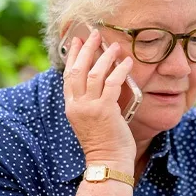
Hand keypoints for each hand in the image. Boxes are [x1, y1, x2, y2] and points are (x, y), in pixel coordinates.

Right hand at [63, 30, 135, 168]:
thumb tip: (102, 83)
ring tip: (115, 45)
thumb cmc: (104, 143)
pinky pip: (113, 83)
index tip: (78, 40)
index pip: (68, 75)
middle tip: (95, 33)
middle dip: (86, 48)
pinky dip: (120, 70)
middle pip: (78, 69)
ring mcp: (90, 107)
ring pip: (94, 73)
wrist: (108, 162)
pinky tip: (127, 62)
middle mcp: (77, 105)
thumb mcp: (91, 120)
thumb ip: (91, 103)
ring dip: (105, 56)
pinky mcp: (105, 110)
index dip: (73, 56)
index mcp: (71, 107)